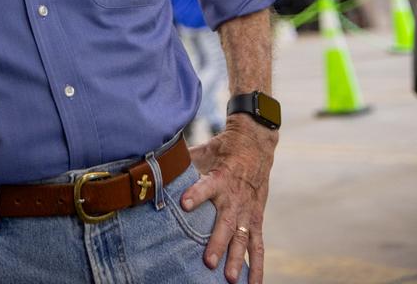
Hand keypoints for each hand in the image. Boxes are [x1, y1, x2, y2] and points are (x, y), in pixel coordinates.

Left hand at [181, 116, 277, 283]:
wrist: (255, 146)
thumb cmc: (223, 150)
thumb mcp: (204, 149)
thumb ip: (184, 159)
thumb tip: (158, 160)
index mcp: (220, 178)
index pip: (206, 186)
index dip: (195, 195)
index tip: (183, 204)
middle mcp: (235, 198)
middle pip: (226, 223)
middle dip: (217, 243)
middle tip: (208, 262)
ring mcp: (247, 212)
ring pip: (243, 238)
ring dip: (237, 260)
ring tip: (231, 279)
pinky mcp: (257, 220)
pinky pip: (258, 246)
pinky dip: (257, 267)